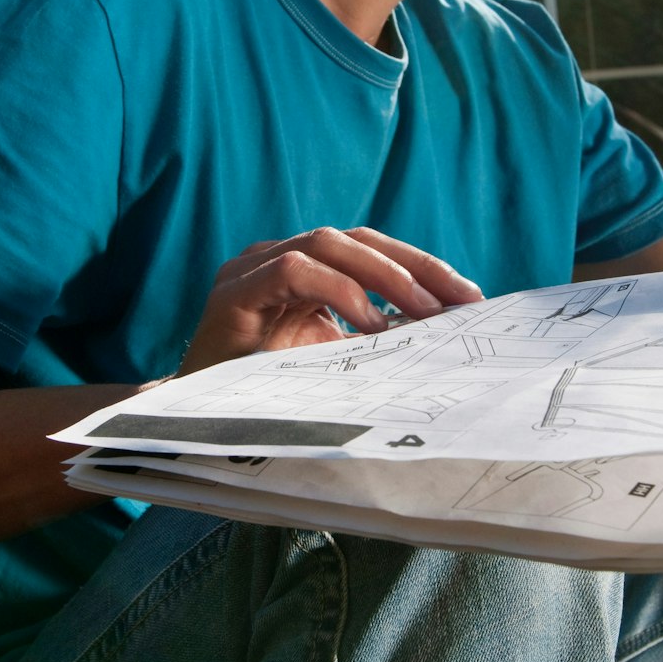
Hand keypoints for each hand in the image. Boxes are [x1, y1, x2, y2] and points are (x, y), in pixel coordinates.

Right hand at [178, 227, 485, 375]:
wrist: (191, 422)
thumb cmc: (262, 392)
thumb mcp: (330, 360)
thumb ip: (371, 339)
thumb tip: (440, 335)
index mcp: (305, 270)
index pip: (372, 250)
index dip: (423, 267)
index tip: (471, 298)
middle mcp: (277, 258)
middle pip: (358, 239)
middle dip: (416, 266)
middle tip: (463, 300)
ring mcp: (252, 268)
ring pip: (328, 244)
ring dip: (384, 276)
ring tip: (423, 314)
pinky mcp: (233, 291)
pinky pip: (292, 270)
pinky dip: (338, 291)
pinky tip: (371, 324)